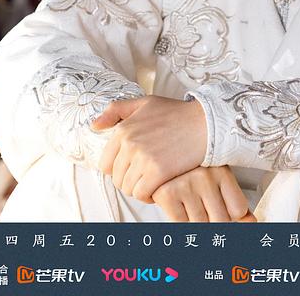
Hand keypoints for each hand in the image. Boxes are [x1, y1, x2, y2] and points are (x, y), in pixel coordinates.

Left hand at [92, 96, 207, 201]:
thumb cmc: (176, 113)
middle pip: (117, 179)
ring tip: (152, 182)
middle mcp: (129, 144)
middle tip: (145, 177)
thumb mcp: (144, 103)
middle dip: (129, 181)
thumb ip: (117, 110)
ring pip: (128, 188)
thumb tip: (94, 126)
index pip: (105, 164)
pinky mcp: (158, 171)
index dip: (117, 170)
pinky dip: (149, 196)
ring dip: (139, 189)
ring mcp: (143, 158)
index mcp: (123, 130)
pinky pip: (142, 193)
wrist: (205, 123)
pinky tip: (158, 189)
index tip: (132, 169)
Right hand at [151, 166, 255, 222]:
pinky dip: (177, 219)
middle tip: (202, 208)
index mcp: (222, 170)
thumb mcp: (215, 176)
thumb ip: (233, 202)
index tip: (223, 211)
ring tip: (187, 202)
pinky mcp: (167, 194)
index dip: (231, 216)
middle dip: (211, 220)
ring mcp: (186, 185)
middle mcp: (206, 176)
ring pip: (199, 224)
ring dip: (192, 219)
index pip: (238, 210)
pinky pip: (180, 223)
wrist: (156, 148)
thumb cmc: (189, 166)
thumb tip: (252, 222)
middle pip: (220, 220)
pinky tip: (175, 203)